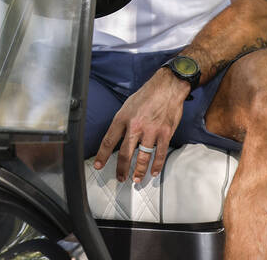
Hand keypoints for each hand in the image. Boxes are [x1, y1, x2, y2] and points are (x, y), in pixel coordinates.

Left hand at [93, 68, 189, 182]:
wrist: (167, 87)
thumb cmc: (146, 95)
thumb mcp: (127, 106)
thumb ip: (122, 122)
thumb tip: (118, 137)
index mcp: (122, 118)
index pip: (109, 140)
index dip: (102, 155)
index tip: (99, 165)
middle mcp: (135, 126)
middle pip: (125, 153)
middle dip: (121, 168)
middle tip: (120, 178)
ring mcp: (151, 131)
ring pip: (143, 156)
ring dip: (138, 171)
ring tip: (136, 179)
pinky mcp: (165, 133)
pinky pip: (160, 153)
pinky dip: (156, 165)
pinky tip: (153, 172)